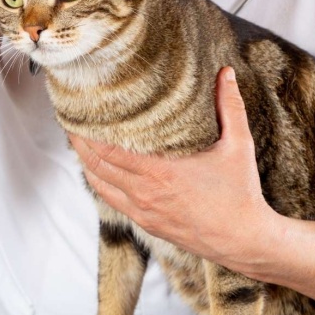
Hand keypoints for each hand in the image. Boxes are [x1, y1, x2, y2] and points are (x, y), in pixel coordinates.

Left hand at [70, 67, 279, 270]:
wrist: (245, 241)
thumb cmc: (240, 194)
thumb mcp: (238, 145)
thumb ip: (230, 106)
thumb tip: (225, 73)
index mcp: (160, 171)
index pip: (108, 148)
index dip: (87, 130)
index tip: (77, 112)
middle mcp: (145, 193)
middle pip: (96, 164)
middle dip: (79, 142)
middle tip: (69, 121)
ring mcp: (143, 211)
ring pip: (100, 184)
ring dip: (86, 162)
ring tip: (78, 142)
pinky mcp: (147, 223)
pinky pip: (112, 200)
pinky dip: (100, 182)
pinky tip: (100, 170)